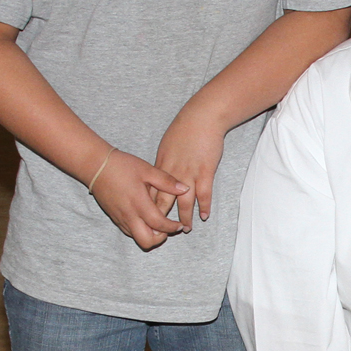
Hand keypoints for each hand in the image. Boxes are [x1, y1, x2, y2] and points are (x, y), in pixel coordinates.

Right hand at [91, 149, 189, 250]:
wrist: (95, 166)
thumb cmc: (122, 166)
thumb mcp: (147, 170)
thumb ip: (166, 181)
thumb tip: (185, 188)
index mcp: (139, 203)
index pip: (159, 225)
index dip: (171, 228)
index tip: (179, 224)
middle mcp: (129, 215)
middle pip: (146, 241)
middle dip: (160, 239)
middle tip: (167, 228)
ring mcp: (120, 218)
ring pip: (137, 238)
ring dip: (150, 235)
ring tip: (158, 223)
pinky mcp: (114, 218)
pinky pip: (129, 232)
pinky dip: (140, 230)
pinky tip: (145, 219)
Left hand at [153, 104, 225, 228]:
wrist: (201, 117)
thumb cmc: (184, 129)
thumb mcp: (166, 146)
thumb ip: (163, 163)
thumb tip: (158, 175)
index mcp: (161, 166)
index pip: (150, 192)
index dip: (147, 207)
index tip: (145, 219)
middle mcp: (172, 173)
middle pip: (163, 201)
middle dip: (161, 218)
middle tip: (161, 232)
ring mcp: (189, 174)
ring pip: (183, 202)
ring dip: (184, 217)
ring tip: (185, 229)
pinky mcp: (205, 172)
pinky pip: (203, 194)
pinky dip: (204, 206)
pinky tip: (205, 216)